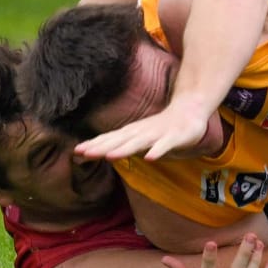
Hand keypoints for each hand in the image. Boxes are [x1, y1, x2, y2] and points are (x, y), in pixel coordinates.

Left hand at [75, 99, 216, 162]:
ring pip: (139, 142)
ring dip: (124, 148)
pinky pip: (166, 145)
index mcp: (133, 132)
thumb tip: (98, 152)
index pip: (110, 139)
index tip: (76, 152)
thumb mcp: (139, 136)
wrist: (191, 109)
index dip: (94, 145)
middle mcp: (143, 132)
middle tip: (84, 153)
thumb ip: (121, 144)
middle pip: (120, 140)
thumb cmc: (162, 126)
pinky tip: (150, 158)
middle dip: (102, 147)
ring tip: (110, 156)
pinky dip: (158, 150)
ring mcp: (159, 134)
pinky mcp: (175, 137)